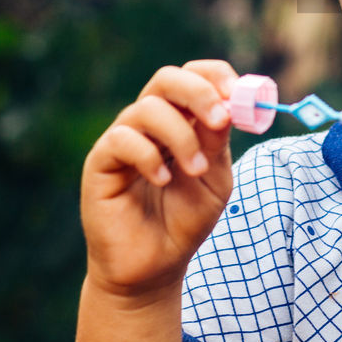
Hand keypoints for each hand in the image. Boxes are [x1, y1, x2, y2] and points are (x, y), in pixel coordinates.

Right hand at [80, 59, 236, 298]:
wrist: (154, 266)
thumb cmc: (185, 220)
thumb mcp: (215, 179)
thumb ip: (218, 143)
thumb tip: (227, 107)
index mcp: (183, 118)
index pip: (195, 75)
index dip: (216, 76)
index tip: (239, 95)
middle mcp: (151, 122)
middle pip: (168, 79)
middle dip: (199, 93)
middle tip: (220, 120)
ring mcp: (124, 139)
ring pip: (147, 108)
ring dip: (181, 136)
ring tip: (196, 170)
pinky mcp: (101, 162)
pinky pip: (122, 139)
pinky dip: (148, 156)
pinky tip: (162, 181)